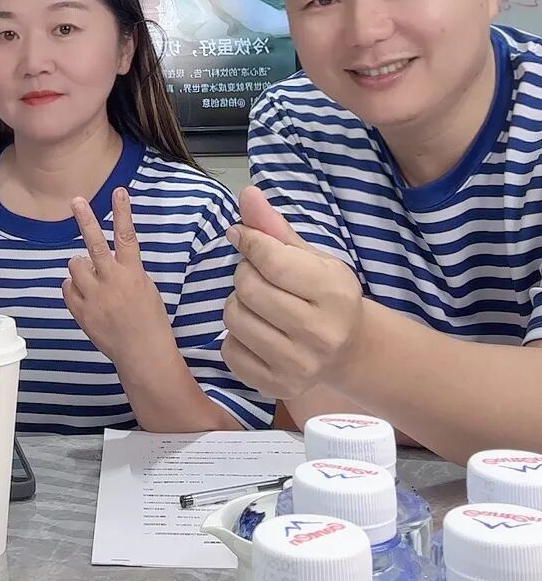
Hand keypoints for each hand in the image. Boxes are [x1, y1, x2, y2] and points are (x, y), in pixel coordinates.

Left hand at [63, 188, 174, 369]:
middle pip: (96, 245)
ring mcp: (95, 297)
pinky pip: (67, 288)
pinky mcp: (81, 312)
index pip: (127, 237)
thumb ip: (124, 269)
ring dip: (80, 267)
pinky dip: (74, 287)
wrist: (142, 352)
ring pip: (75, 265)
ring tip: (92, 278)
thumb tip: (103, 257)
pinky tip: (86, 296)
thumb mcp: (144, 287)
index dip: (122, 212)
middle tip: (76, 201)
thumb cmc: (148, 319)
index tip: (118, 191)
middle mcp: (112, 281)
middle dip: (86, 221)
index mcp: (133, 274)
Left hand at [221, 186, 365, 398]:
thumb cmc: (328, 296)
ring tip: (257, 304)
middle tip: (258, 276)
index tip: (244, 237)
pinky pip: (230, 351)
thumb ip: (275, 228)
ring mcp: (299, 365)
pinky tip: (256, 332)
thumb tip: (246, 193)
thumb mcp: (311, 258)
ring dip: (237, 303)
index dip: (249, 241)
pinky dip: (235, 337)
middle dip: (244, 274)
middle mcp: (319, 333)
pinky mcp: (278, 387)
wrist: (351, 351)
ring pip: (234, 318)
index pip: (271, 260)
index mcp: (333, 293)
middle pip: (248, 289)